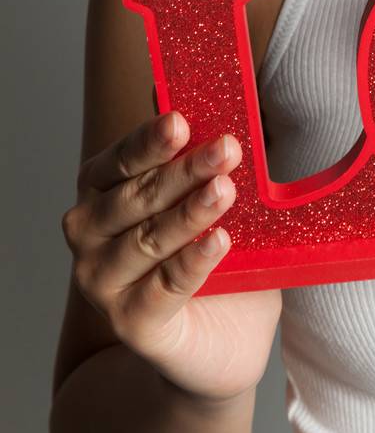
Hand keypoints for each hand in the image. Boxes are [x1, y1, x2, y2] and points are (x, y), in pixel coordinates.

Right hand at [61, 110, 280, 403]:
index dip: (149, 141)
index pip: (120, 160)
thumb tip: (208, 95)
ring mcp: (102, 283)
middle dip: (183, 172)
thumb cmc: (215, 253)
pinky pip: (163, 287)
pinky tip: (219, 243)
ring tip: (225, 191)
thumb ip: (205, 154)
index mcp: (103, 193)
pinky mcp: (130, 323)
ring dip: (189, 214)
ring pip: (148, 240)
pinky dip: (192, 263)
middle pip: (136, 197)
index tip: (180, 122)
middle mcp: (90, 236)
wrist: (226, 338)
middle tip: (226, 150)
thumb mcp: (214, 196)